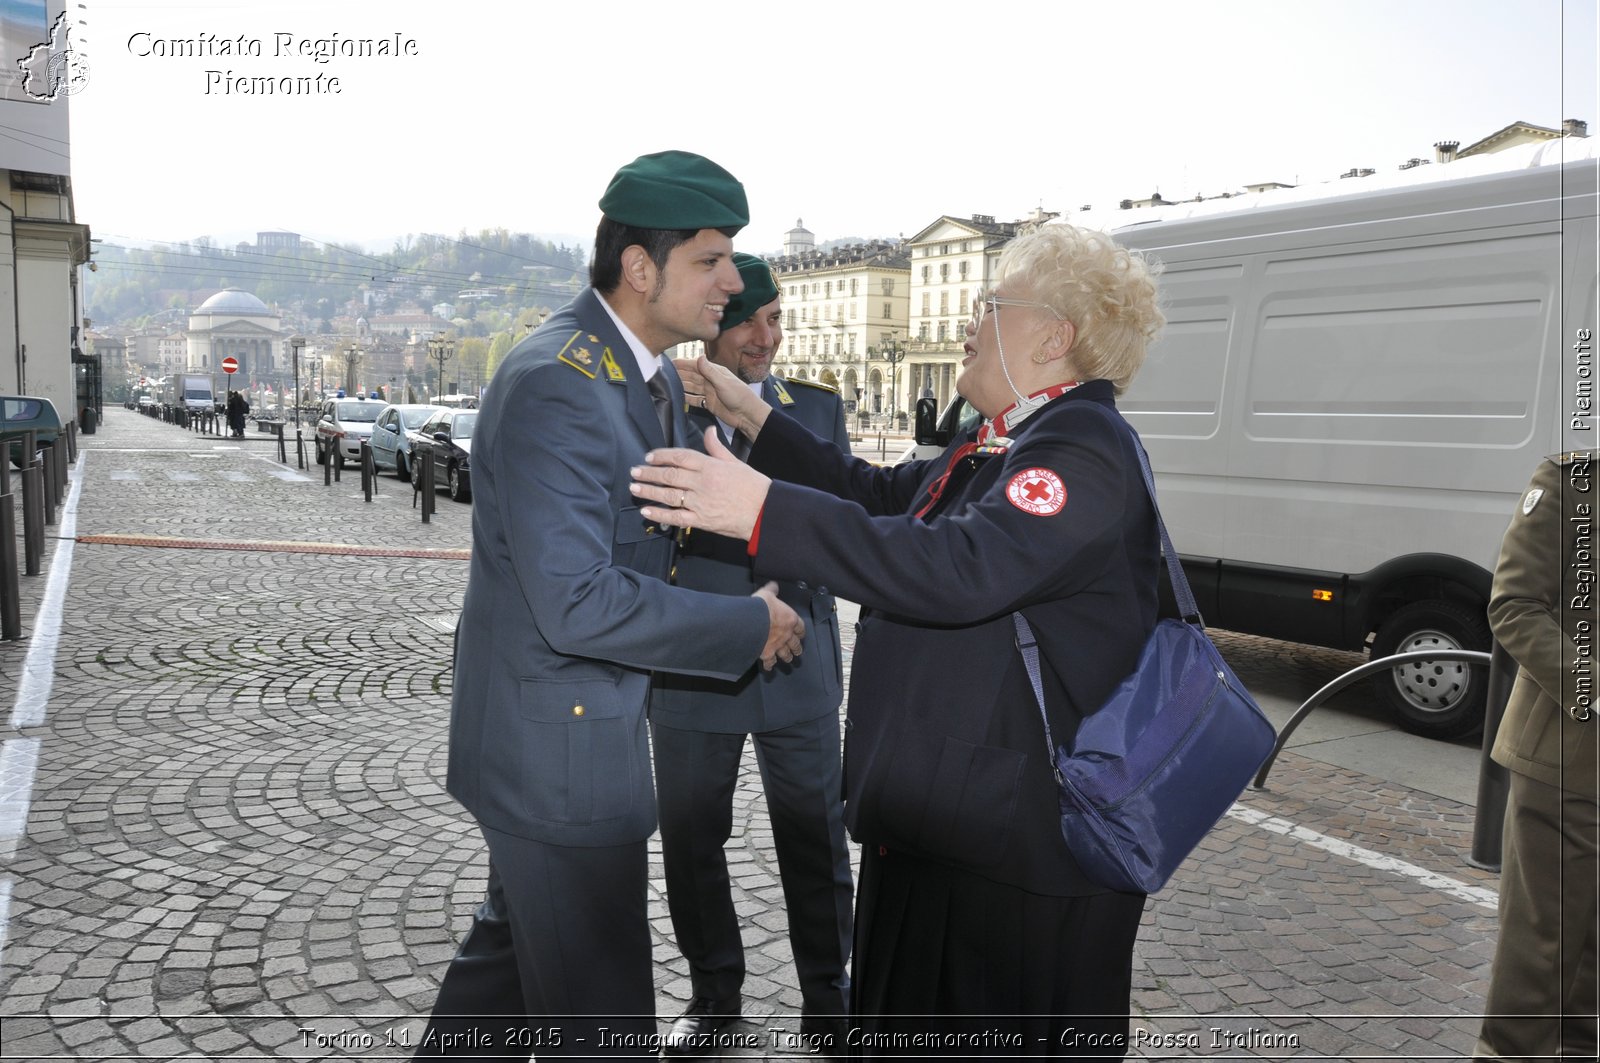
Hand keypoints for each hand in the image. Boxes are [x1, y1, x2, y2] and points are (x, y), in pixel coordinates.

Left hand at [631, 428, 769, 537]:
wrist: (765, 511)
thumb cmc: (752, 486)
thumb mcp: (735, 462)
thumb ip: (717, 448)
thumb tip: (709, 431)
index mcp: (710, 466)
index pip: (680, 457)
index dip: (661, 456)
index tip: (649, 457)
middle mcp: (702, 482)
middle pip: (669, 475)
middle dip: (649, 473)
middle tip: (634, 472)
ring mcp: (700, 502)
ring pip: (668, 495)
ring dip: (649, 491)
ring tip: (634, 488)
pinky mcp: (701, 520)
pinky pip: (676, 517)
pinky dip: (660, 514)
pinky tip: (646, 511)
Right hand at [674, 356, 770, 440]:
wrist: (748, 415)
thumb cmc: (740, 396)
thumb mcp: (723, 382)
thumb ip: (709, 371)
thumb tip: (698, 357)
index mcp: (715, 372)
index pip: (695, 365)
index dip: (682, 364)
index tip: (670, 362)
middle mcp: (711, 380)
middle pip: (691, 376)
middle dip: (678, 374)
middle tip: (663, 372)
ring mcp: (709, 392)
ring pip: (691, 387)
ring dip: (680, 385)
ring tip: (667, 384)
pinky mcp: (709, 404)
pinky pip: (694, 399)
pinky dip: (686, 398)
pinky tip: (677, 397)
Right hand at [753, 581, 804, 669]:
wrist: (752, 621)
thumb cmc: (761, 607)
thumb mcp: (767, 594)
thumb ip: (772, 591)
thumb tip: (774, 586)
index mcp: (790, 619)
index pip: (800, 627)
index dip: (801, 631)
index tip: (801, 633)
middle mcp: (786, 634)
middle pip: (795, 643)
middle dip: (797, 647)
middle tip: (798, 650)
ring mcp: (778, 645)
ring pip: (786, 654)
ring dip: (788, 656)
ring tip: (789, 659)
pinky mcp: (767, 653)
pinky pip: (770, 662)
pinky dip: (770, 665)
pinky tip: (769, 667)